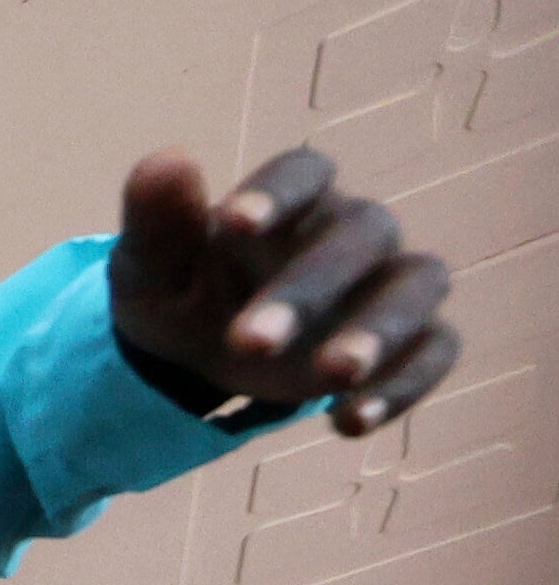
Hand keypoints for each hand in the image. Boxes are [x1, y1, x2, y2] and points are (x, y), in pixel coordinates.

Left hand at [114, 145, 457, 436]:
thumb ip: (157, 222)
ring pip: (415, 287)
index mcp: (291, 202)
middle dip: (309, 288)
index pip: (302, 171)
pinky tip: (347, 424)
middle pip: (359, 237)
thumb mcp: (151, 268)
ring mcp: (386, 286)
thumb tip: (165, 161)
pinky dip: (403, 386)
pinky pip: (433, 352)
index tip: (232, 224)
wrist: (202, 354)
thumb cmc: (183, 292)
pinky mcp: (408, 342)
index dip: (277, 192)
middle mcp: (350, 233)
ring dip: (379, 331)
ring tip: (331, 378)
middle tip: (248, 345)